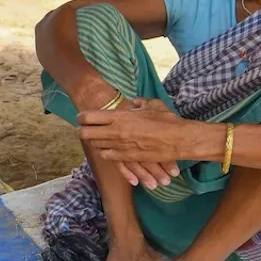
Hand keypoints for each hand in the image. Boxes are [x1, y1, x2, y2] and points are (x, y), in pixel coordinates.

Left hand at [77, 97, 203, 167]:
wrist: (179, 140)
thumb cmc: (167, 120)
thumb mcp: (151, 104)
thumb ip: (139, 103)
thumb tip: (132, 103)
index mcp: (120, 117)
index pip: (89, 117)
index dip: (81, 117)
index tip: (81, 117)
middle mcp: (116, 132)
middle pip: (87, 133)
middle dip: (81, 131)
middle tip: (82, 129)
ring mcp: (121, 147)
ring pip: (96, 146)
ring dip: (93, 142)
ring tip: (94, 138)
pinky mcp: (128, 158)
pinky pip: (108, 156)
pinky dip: (104, 152)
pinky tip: (106, 149)